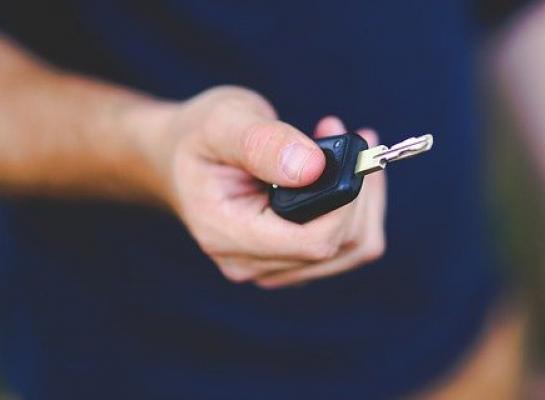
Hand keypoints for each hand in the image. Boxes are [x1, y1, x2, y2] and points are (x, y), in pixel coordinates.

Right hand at [146, 86, 385, 287]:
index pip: (313, 242)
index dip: (345, 202)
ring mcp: (273, 266)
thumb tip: (313, 167)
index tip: (349, 151)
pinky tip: (340, 169)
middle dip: (360, 191)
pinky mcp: (292, 259)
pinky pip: (347, 243)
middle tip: (353, 135)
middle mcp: (251, 263)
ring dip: (365, 197)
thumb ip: (263, 143)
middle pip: (341, 247)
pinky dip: (357, 205)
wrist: (180, 157)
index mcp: (228, 235)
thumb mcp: (223, 121)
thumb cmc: (198, 136)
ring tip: (345, 146)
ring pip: (353, 248)